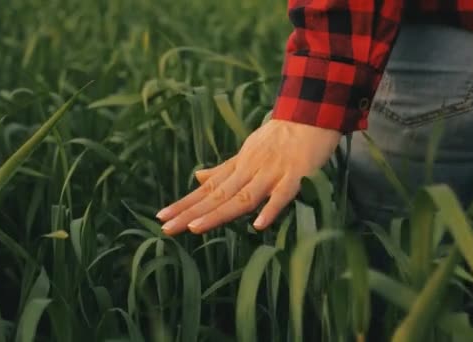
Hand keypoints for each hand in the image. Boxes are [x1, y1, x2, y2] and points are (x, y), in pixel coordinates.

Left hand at [157, 119, 341, 234]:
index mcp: (239, 166)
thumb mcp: (247, 152)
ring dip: (220, 213)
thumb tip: (197, 178)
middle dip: (191, 213)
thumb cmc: (279, 137)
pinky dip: (271, 209)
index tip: (161, 217)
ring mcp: (272, 173)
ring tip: (195, 228)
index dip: (185, 204)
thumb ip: (224, 169)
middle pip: (218, 196)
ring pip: (244, 197)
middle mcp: (250, 170)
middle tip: (166, 229)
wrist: (311, 115)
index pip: (208, 190)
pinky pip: (283, 195)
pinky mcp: (296, 175)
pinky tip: (258, 226)